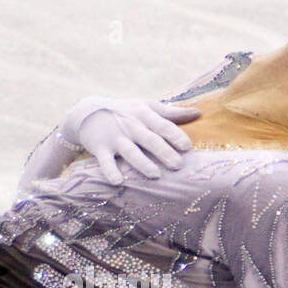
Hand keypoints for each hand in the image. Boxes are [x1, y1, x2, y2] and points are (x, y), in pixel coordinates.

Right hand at [62, 97, 200, 183]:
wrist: (88, 112)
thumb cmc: (125, 111)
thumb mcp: (146, 106)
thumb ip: (171, 112)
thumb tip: (198, 112)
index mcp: (143, 114)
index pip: (162, 125)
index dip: (175, 135)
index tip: (187, 147)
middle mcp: (130, 126)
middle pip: (149, 139)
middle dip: (163, 152)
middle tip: (178, 165)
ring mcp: (115, 138)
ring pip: (130, 152)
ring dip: (142, 163)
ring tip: (155, 175)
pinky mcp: (100, 148)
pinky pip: (105, 162)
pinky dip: (110, 172)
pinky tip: (118, 182)